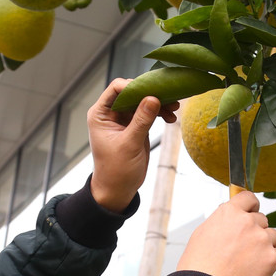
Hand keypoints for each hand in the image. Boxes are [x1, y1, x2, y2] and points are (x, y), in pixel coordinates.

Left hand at [86, 79, 179, 211]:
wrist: (118, 189)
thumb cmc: (116, 170)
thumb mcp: (129, 144)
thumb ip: (141, 120)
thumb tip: (153, 98)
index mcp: (101, 114)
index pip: (116, 88)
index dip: (134, 86)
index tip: (153, 92)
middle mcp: (111, 113)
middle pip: (133, 92)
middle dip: (151, 93)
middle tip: (170, 97)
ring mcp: (124, 118)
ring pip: (143, 101)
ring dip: (159, 103)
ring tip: (174, 108)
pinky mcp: (136, 125)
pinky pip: (149, 112)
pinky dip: (160, 112)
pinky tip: (171, 118)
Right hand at [177, 191, 275, 275]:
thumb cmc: (199, 267)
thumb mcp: (203, 234)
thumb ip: (222, 221)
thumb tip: (232, 217)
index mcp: (229, 212)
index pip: (249, 198)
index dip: (250, 206)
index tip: (250, 213)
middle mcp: (248, 222)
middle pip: (262, 219)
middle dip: (255, 230)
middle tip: (242, 248)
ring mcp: (262, 239)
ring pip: (272, 235)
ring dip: (264, 245)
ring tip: (247, 261)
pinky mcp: (272, 257)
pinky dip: (269, 261)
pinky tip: (253, 270)